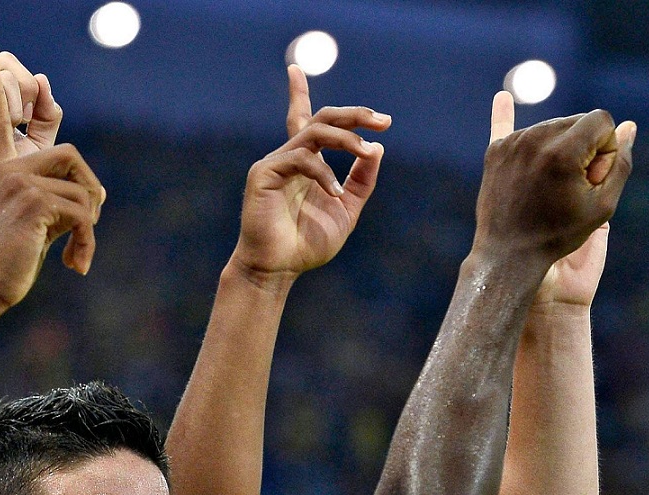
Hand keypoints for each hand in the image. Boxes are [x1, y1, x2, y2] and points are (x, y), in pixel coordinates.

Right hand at [0, 60, 104, 313]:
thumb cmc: (6, 263)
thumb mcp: (31, 222)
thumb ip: (53, 197)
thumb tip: (97, 192)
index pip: (0, 118)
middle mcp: (6, 169)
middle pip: (70, 154)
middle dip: (89, 188)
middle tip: (89, 224)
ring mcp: (18, 182)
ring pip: (82, 188)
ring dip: (89, 225)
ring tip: (77, 252)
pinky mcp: (33, 202)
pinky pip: (82, 212)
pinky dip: (87, 241)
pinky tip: (75, 264)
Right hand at [225, 65, 385, 284]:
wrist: (278, 270)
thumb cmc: (307, 244)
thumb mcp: (347, 210)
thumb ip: (361, 182)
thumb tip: (378, 150)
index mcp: (305, 163)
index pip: (304, 119)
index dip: (298, 92)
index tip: (294, 70)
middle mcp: (290, 156)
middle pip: (321, 118)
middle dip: (354, 114)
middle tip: (383, 121)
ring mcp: (275, 162)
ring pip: (315, 132)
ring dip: (347, 139)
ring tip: (368, 152)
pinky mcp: (265, 174)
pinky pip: (302, 159)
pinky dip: (324, 173)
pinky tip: (335, 193)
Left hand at [475, 101, 633, 265]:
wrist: (507, 256)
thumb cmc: (559, 235)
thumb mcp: (602, 205)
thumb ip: (620, 163)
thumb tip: (629, 127)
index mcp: (563, 151)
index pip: (601, 119)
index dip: (606, 146)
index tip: (595, 173)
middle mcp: (535, 139)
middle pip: (577, 120)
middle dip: (585, 144)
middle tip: (574, 183)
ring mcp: (512, 143)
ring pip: (552, 126)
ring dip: (560, 146)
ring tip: (551, 184)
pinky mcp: (496, 150)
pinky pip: (507, 126)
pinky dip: (506, 114)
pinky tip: (502, 98)